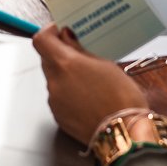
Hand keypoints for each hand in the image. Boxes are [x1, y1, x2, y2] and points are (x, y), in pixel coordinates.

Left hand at [31, 24, 149, 144]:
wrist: (125, 134)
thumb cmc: (122, 98)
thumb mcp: (106, 64)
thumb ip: (81, 49)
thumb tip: (67, 38)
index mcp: (65, 64)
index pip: (41, 40)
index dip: (50, 33)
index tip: (61, 31)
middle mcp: (54, 82)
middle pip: (47, 59)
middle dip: (60, 54)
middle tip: (80, 53)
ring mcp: (54, 101)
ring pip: (53, 79)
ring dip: (65, 75)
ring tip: (90, 79)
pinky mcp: (58, 117)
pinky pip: (59, 98)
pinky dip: (68, 93)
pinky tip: (88, 97)